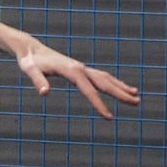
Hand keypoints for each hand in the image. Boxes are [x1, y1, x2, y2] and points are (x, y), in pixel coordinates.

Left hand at [15, 44, 141, 118]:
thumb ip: (37, 81)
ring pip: (106, 78)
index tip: (109, 117)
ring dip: (121, 87)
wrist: (31, 49)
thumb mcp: (30, 70)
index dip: (99, 104)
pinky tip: (121, 88)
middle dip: (121, 94)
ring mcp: (82, 68)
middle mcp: (81, 68)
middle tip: (137, 102)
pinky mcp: (81, 69)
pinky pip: (101, 76)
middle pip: (105, 83)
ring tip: (135, 96)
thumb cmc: (30, 62)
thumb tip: (44, 92)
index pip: (89, 91)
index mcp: (72, 71)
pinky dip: (113, 82)